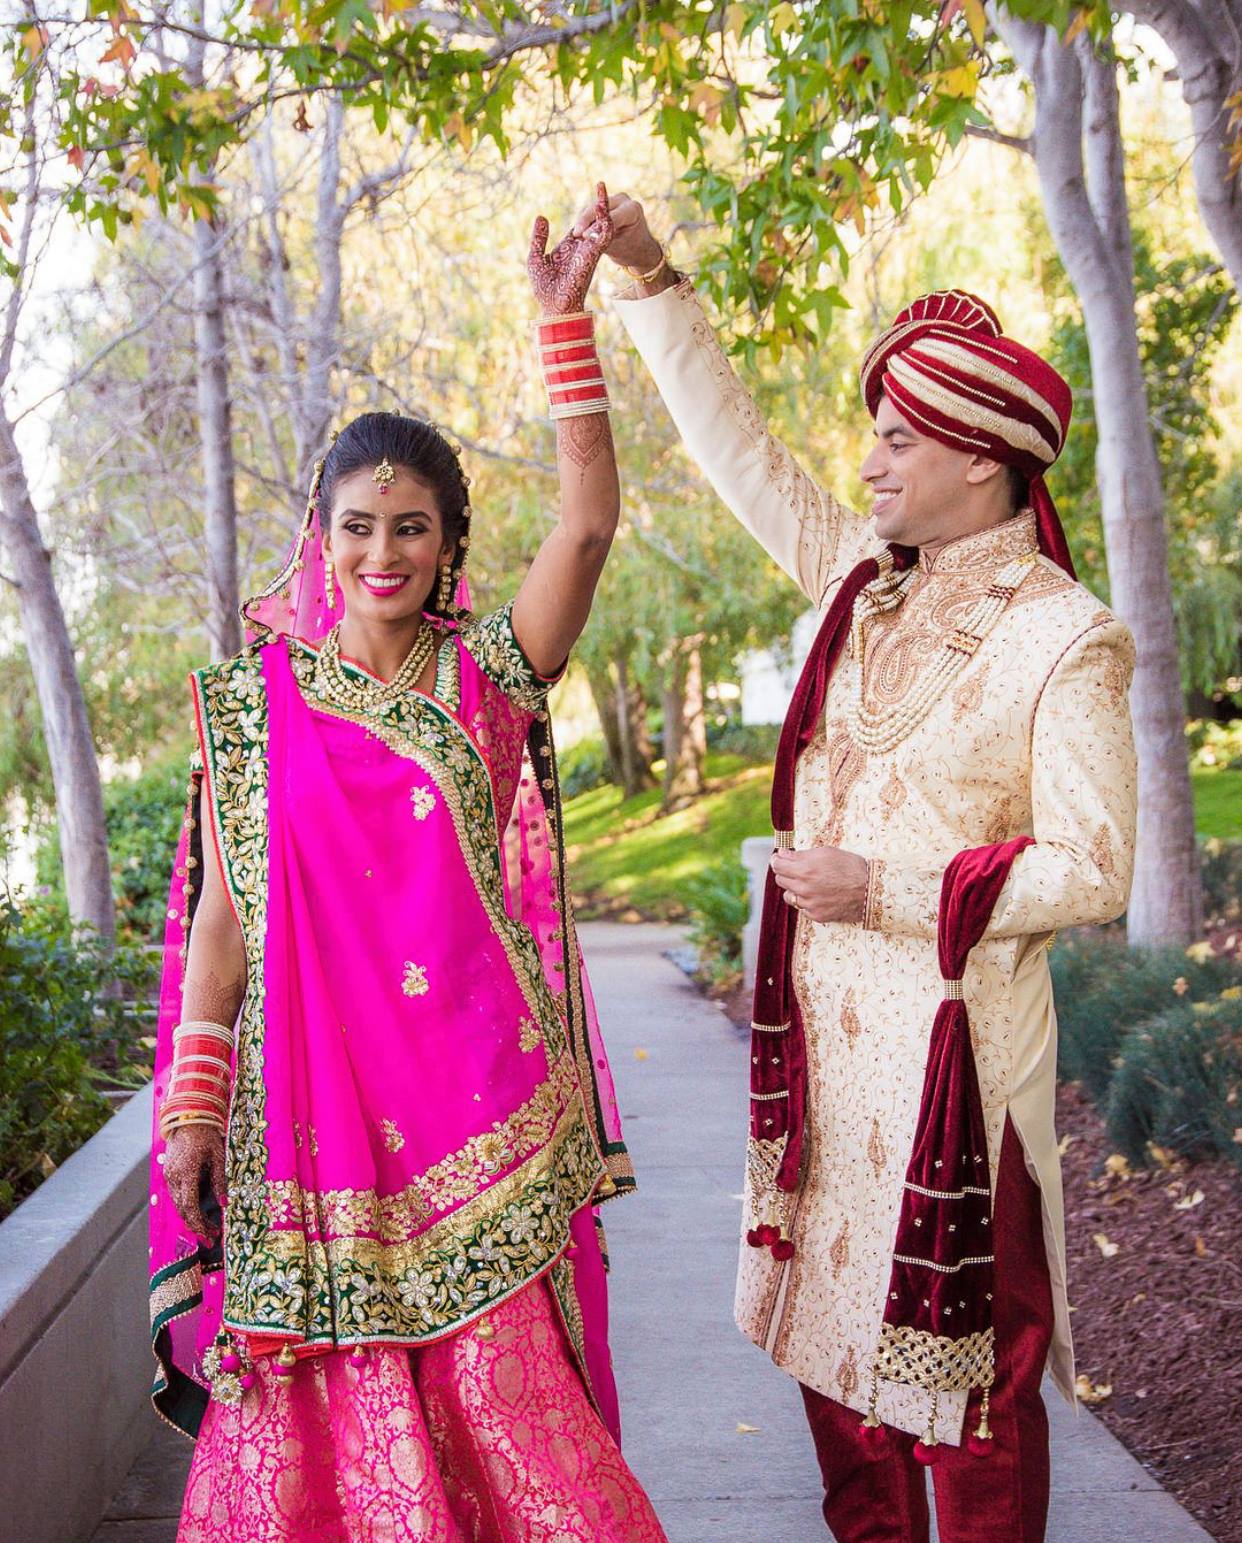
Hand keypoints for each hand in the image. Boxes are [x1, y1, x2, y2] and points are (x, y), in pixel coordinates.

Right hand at [163, 1124, 226, 1242]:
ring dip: (192, 1217)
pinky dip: (187, 1206)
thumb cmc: (206, 1134)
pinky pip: (177, 1195)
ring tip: (208, 1227)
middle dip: (197, 1226)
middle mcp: (174, 1177)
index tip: (211, 1236)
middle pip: (183, 1210)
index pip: (190, 1207)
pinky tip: (198, 1211)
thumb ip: (219, 1180)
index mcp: (186, 1173)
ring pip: (178, 1204)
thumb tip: (225, 1203)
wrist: (188, 1117)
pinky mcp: (169, 1173)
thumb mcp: (218, 1156)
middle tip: (212, 1237)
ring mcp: (169, 1175)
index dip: (200, 1224)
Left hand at [528, 181, 613, 317]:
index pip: (579, 225)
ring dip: (602, 206)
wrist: (554, 306)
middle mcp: (581, 248)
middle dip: (597, 205)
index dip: (583, 212)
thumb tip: (542, 216)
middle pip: (592, 222)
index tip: (587, 197)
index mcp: (569, 248)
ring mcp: (589, 250)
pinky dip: (603, 217)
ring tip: (601, 185)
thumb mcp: (535, 257)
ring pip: (600, 225)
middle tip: (600, 184)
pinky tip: (601, 202)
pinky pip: (603, 233)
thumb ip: (539, 237)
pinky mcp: (594, 254)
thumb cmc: (544, 288)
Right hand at [573, 190, 661, 273]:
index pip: (611, 216)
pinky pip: (592, 211)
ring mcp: (614, 199)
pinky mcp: (605, 203)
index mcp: (632, 210)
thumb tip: (585, 236)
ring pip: (592, 208)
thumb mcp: (617, 248)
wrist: (638, 248)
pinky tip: (579, 232)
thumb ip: (602, 240)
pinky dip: (585, 221)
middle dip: (586, 221)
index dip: (596, 226)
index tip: (585, 236)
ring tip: (576, 235)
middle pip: (599, 208)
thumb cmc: (630, 250)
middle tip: (575, 235)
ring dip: (584, 221)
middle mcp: (624, 200)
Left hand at [771, 846, 869, 924]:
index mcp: (805, 870)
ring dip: (794, 889)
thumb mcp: (827, 852)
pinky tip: (819, 895)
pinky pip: (802, 908)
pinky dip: (807, 901)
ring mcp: (810, 905)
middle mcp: (804, 889)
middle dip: (787, 872)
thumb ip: (801, 854)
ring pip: (789, 896)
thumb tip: (782, 854)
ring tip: (810, 883)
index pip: (777, 866)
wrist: (871, 890)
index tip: (780, 858)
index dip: (777, 860)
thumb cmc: (851, 867)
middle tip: (798, 868)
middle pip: (781, 880)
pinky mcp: (817, 916)